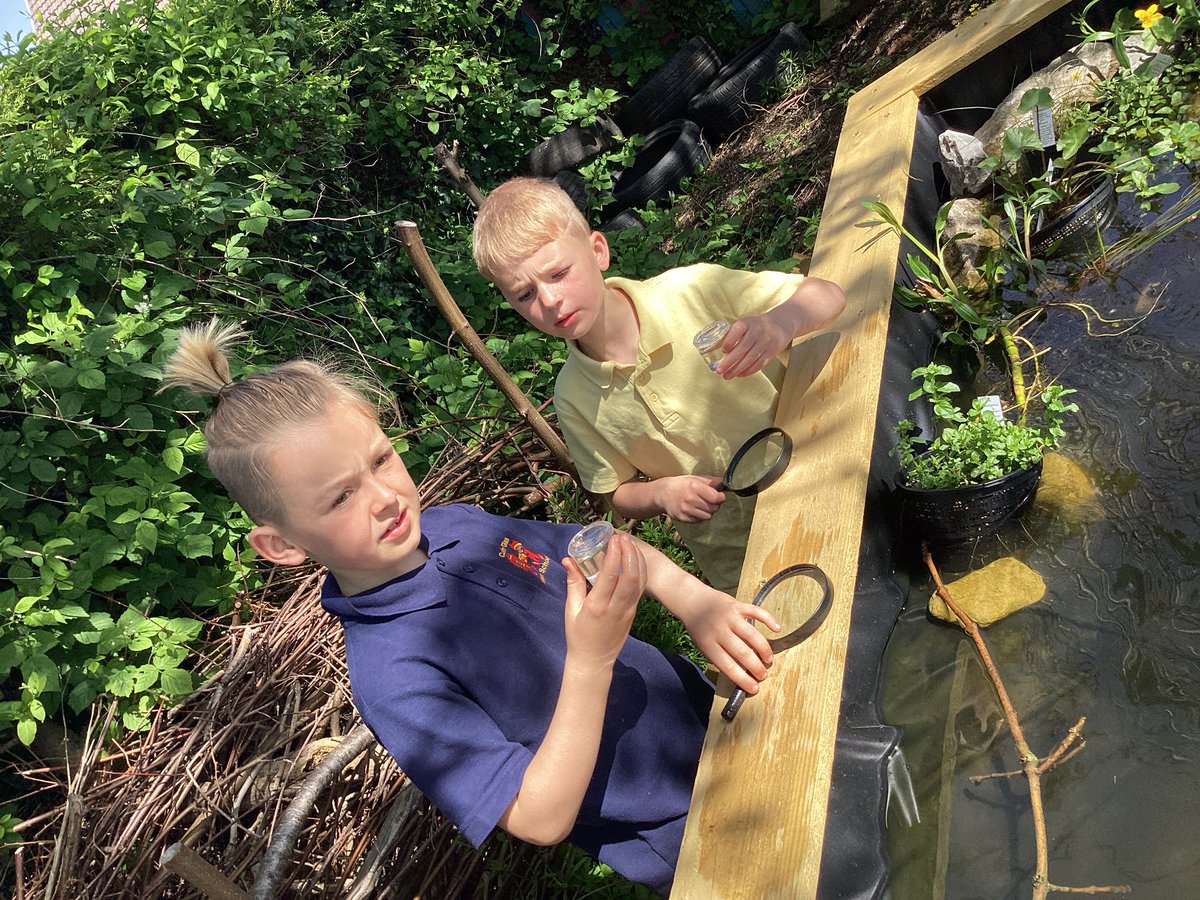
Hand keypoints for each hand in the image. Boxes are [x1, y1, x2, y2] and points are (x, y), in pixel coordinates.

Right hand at [561, 533, 644, 672]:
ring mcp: (628, 611)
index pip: (610, 576)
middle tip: (623, 537)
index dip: (614, 555)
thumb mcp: (571, 609)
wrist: (594, 661)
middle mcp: (616, 608)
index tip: (613, 539)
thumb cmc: (578, 635)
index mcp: (597, 606)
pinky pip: (640, 588)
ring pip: (640, 581)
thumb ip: (573, 583)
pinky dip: (640, 570)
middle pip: (631, 576)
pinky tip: (634, 559)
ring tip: (630, 543)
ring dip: (637, 560)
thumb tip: (568, 559)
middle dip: (630, 553)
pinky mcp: (633, 612)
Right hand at [658, 475, 725, 522]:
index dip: (721, 497)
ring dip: (707, 511)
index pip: (716, 498)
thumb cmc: (681, 485)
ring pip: (708, 516)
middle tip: (708, 500)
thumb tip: (726, 483)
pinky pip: (699, 520)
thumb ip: (712, 481)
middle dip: (714, 504)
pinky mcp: (683, 518)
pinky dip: (700, 516)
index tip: (719, 496)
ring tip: (701, 505)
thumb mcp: (696, 478)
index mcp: (694, 486)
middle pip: (714, 508)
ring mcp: (686, 510)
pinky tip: (694, 509)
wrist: (663, 493)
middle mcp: (690, 499)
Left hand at [684, 589, 779, 694]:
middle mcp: (719, 630)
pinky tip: (777, 629)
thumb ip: (720, 657)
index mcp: (708, 644)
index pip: (728, 666)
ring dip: (764, 649)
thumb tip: (741, 675)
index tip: (754, 688)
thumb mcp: (703, 646)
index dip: (743, 679)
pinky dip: (769, 619)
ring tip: (768, 659)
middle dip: (756, 667)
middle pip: (742, 653)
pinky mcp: (737, 605)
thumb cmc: (699, 628)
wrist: (692, 600)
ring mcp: (729, 616)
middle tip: (763, 675)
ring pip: (752, 635)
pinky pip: (756, 612)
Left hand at [714, 314, 791, 378]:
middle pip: (743, 348)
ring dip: (737, 369)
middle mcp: (757, 331)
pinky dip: (749, 370)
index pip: (737, 331)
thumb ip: (730, 334)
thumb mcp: (744, 324)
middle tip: (719, 370)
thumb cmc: (755, 326)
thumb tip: (713, 347)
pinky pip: (759, 363)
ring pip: (751, 358)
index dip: (729, 341)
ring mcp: (766, 342)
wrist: (779, 325)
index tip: (723, 351)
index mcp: (747, 323)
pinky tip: (739, 375)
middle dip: (730, 361)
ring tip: (727, 376)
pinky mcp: (772, 351)